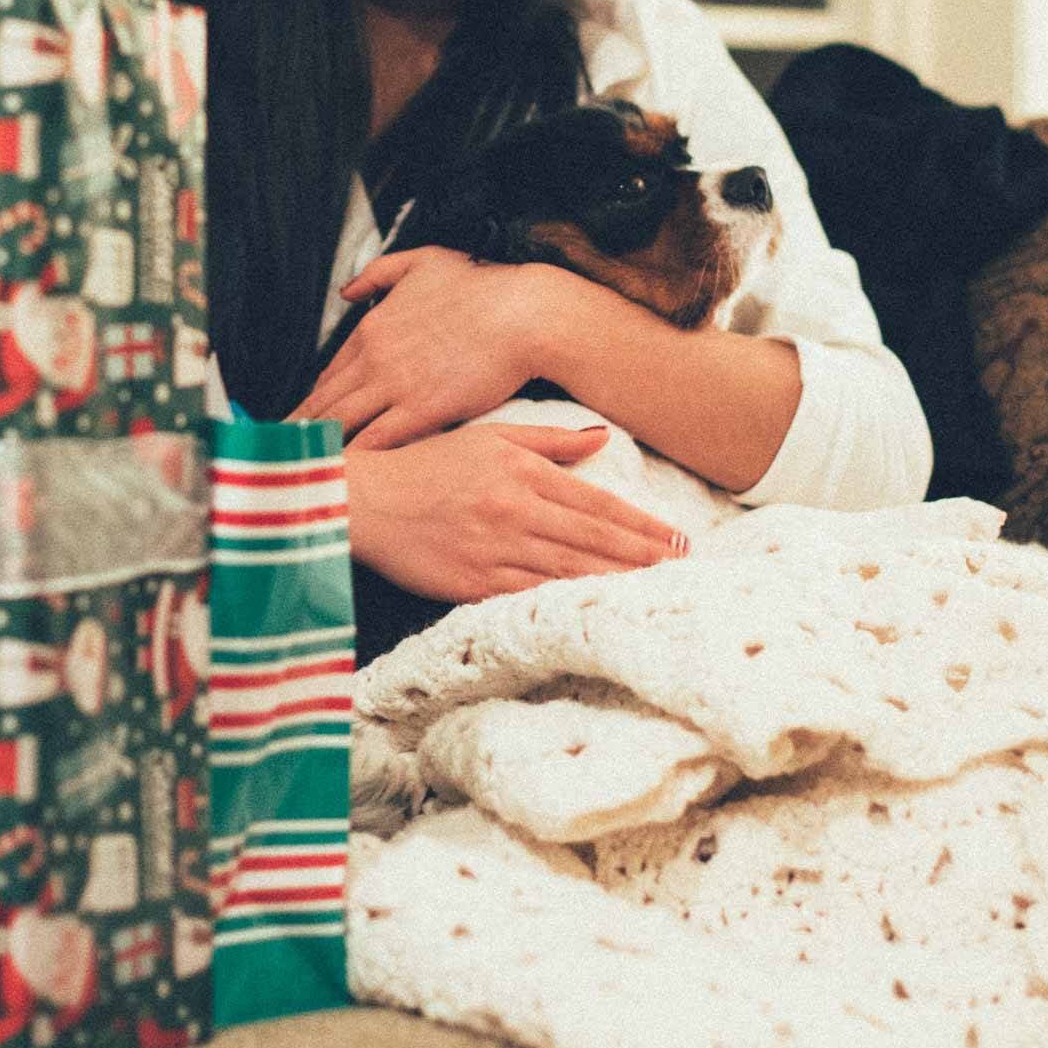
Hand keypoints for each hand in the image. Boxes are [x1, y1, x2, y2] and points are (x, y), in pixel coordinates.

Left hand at [293, 246, 559, 446]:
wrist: (523, 312)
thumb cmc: (482, 285)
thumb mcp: (423, 261)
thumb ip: (378, 274)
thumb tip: (347, 291)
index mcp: (372, 328)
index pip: (328, 374)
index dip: (311, 401)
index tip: (297, 421)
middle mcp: (375, 358)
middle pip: (325, 404)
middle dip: (299, 432)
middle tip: (279, 455)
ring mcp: (396, 386)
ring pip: (342, 424)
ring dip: (318, 447)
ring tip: (298, 471)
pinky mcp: (422, 411)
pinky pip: (376, 441)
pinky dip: (355, 458)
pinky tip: (342, 474)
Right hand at [343, 419, 688, 600]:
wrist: (365, 500)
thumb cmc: (428, 463)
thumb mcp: (490, 436)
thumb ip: (550, 440)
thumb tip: (602, 440)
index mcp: (523, 474)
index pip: (597, 505)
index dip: (641, 524)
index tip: (676, 538)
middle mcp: (515, 512)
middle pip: (593, 541)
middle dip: (643, 557)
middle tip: (683, 570)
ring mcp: (494, 551)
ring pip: (568, 572)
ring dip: (616, 583)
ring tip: (655, 592)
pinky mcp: (471, 583)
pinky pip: (528, 596)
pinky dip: (565, 604)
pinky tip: (595, 611)